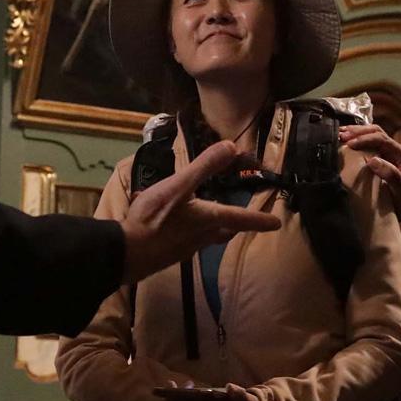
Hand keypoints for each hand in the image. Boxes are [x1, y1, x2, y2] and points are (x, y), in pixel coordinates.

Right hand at [121, 141, 279, 282]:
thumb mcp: (178, 186)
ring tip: (205, 215)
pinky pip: (182, 239)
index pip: (240, 218)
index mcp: (207, 219)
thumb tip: (232, 147)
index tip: (275, 224)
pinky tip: (167, 221)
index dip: (259, 219)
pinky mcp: (167, 254)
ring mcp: (183, 248)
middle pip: (223, 232)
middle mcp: (200, 237)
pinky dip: (183, 229)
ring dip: (208, 227)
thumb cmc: (154, 219)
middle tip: (241, 221)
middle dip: (233, 226)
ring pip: (204, 237)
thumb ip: (204, 166)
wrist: (125, 253)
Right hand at [339, 124, 400, 234]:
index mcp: (400, 153)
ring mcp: (387, 152)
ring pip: (370, 135)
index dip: (364, 139)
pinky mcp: (380, 158)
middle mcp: (394, 149)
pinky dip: (356, 141)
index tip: (350, 145)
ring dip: (355, 134)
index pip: (381, 138)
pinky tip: (345, 143)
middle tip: (341, 136)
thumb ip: (391, 174)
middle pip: (375, 131)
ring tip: (340, 134)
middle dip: (357, 132)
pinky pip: (367, 144)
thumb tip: (372, 161)